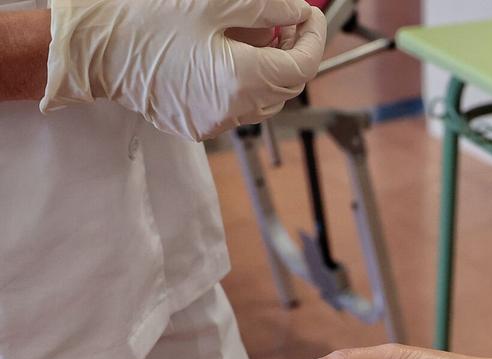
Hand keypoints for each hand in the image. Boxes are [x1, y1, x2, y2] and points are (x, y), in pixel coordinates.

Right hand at [41, 0, 327, 140]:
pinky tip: (234, 53)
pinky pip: (237, 105)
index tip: (311, 15)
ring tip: (263, 34)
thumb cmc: (141, 20)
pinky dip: (247, 81)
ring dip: (272, 68)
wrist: (89, 46)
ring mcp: (212, 121)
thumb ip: (268, 8)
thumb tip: (297, 13)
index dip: (313, 39)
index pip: (302, 67)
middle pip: (286, 86)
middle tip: (290, 20)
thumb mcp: (215, 1)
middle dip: (294, 52)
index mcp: (240, 81)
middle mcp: (231, 110)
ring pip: (265, 99)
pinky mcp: (196, 123)